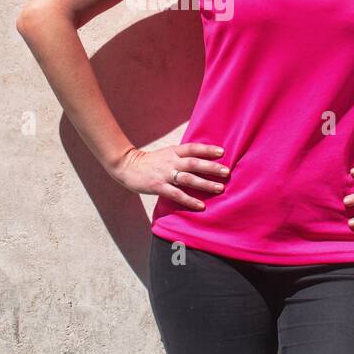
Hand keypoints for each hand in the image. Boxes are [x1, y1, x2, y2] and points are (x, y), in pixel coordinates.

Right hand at [111, 143, 229, 210]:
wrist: (127, 166)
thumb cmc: (150, 162)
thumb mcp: (166, 153)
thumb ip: (181, 156)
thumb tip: (202, 158)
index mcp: (173, 151)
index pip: (193, 148)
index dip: (207, 150)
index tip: (222, 152)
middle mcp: (170, 161)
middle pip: (194, 163)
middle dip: (211, 167)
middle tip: (226, 172)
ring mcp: (164, 174)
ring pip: (188, 179)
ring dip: (205, 184)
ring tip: (219, 188)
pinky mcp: (158, 187)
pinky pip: (176, 194)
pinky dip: (189, 200)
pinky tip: (200, 205)